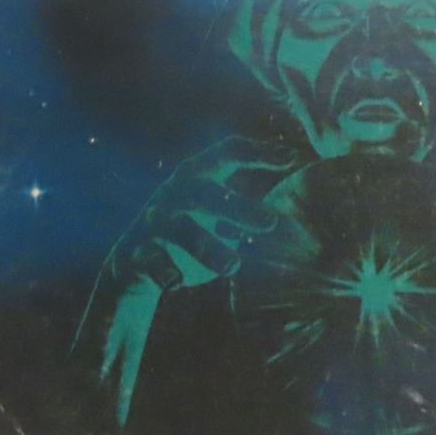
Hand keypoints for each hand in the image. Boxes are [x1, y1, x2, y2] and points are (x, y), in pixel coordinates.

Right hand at [75, 134, 299, 426]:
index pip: (229, 153)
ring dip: (208, 246)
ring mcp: (156, 223)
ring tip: (233, 265)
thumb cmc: (192, 233)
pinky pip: (152, 261)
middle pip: (206, 192)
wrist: (134, 266)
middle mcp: (175, 195)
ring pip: (181, 229)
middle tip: (271, 224)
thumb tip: (302, 196)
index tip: (291, 157)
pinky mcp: (141, 253)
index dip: (259, 153)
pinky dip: (164, 271)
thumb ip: (250, 202)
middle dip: (238, 206)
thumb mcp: (218, 211)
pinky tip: (176, 281)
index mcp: (198, 176)